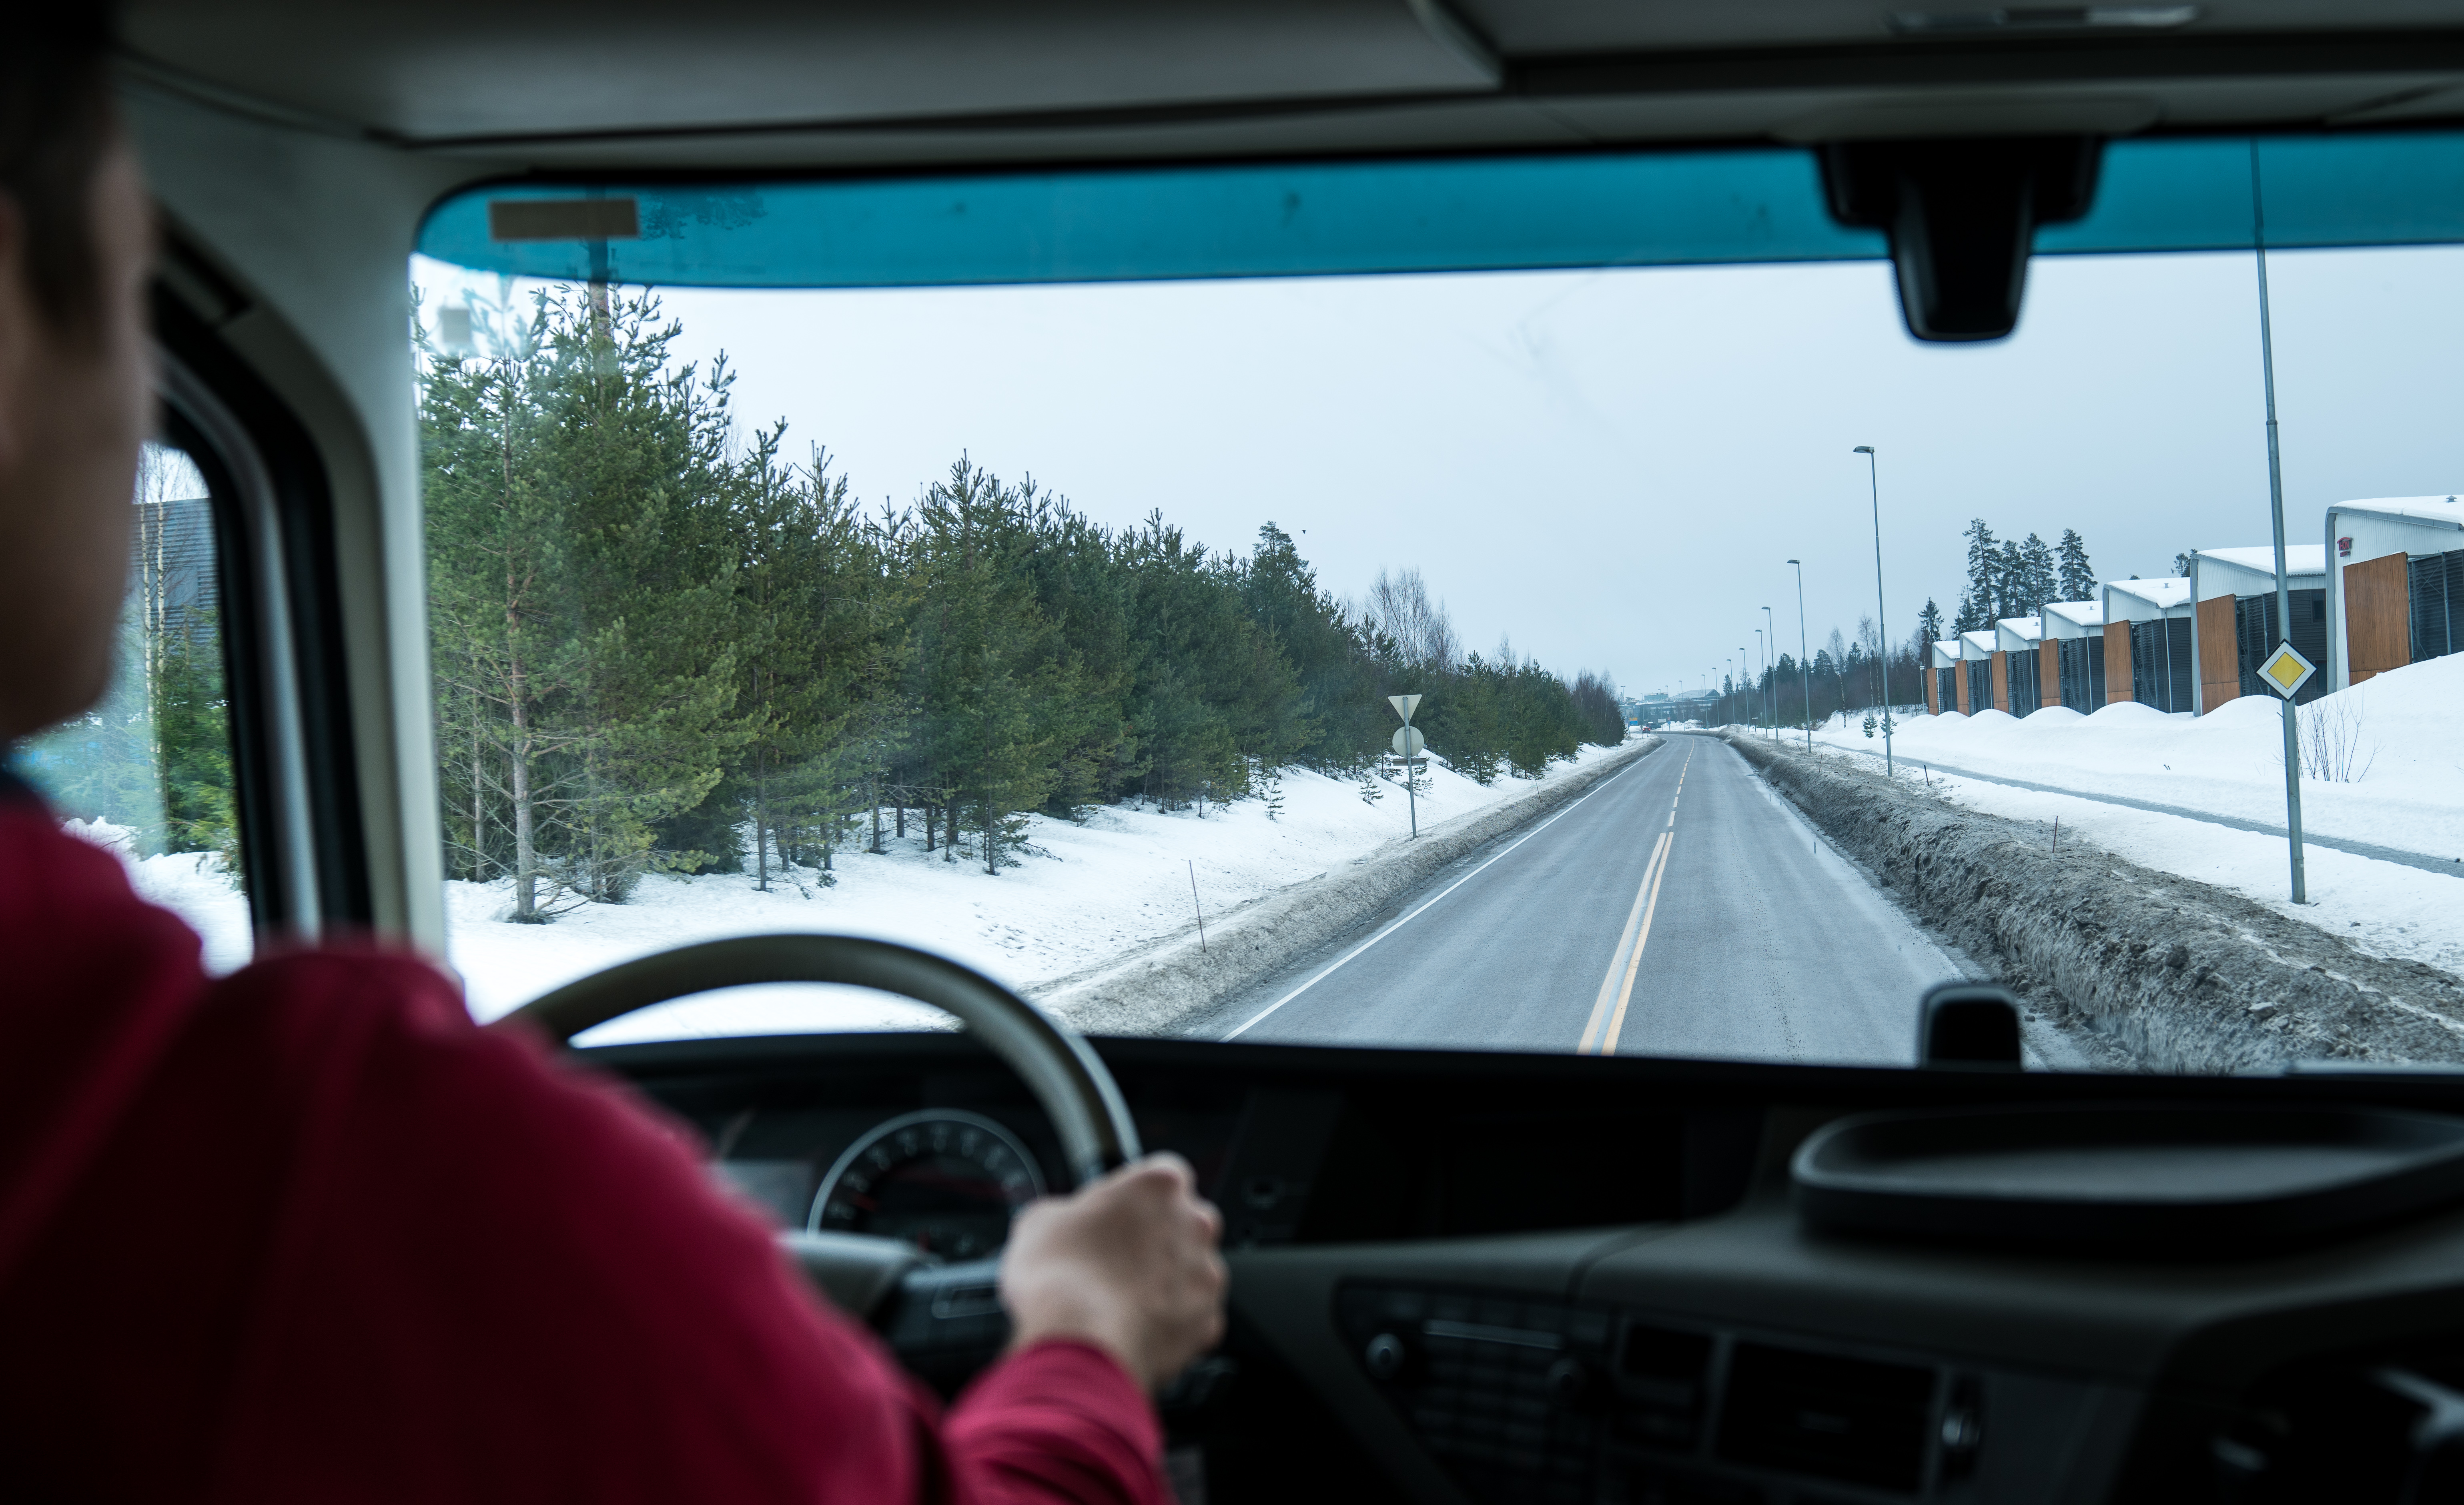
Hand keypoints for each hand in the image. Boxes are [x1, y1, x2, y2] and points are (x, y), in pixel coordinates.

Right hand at [1000, 1153, 1226, 1389]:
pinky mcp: (1208, 1321)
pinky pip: (1192, 1314)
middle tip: (1115, 1257)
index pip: (1159, 1175)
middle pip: (1183, 1221)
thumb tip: (1063, 1222)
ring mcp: (1206, 1275)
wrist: (1078, 1344)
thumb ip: (1067, 1211)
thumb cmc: (1061, 1277)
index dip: (1132, 1197)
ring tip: (1120, 1297)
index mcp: (1160, 1185)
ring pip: (1190, 1269)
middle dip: (1155, 1236)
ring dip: (1164, 1278)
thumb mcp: (1040, 1220)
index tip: (1112, 1214)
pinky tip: (1134, 1324)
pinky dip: (1170, 1319)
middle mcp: (1195, 1225)